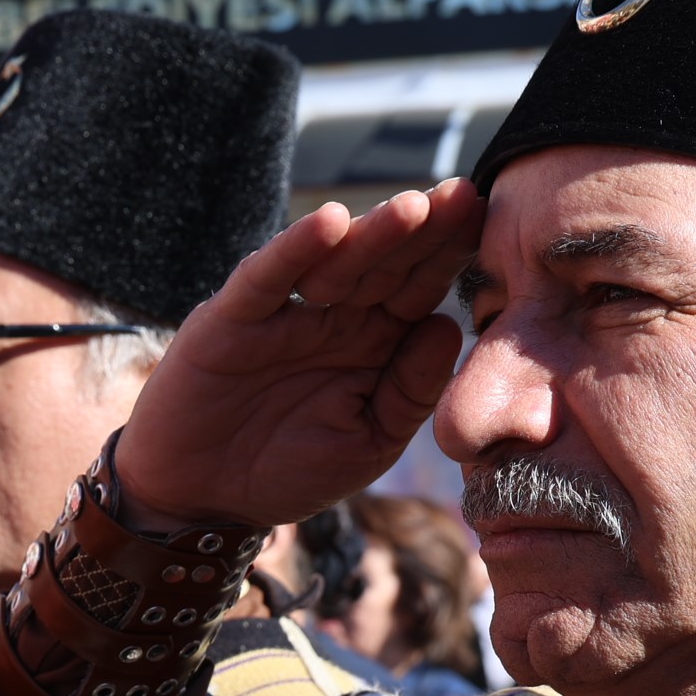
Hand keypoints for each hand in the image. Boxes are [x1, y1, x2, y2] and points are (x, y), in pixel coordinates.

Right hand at [117, 185, 478, 530]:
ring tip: (414, 208)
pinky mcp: (234, 318)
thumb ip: (409, 393)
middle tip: (465, 196)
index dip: (452, 257)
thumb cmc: (288, 471)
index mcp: (374, 344)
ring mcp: (285, 314)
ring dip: (373, 234)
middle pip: (386, 264)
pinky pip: (269, 277)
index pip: (420, 289)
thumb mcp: (366, 443)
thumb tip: (450, 326)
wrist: (203, 500)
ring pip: (336, 263)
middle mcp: (334, 318)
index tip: (492, 226)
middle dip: (425, 231)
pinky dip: (296, 249)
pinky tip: (329, 223)